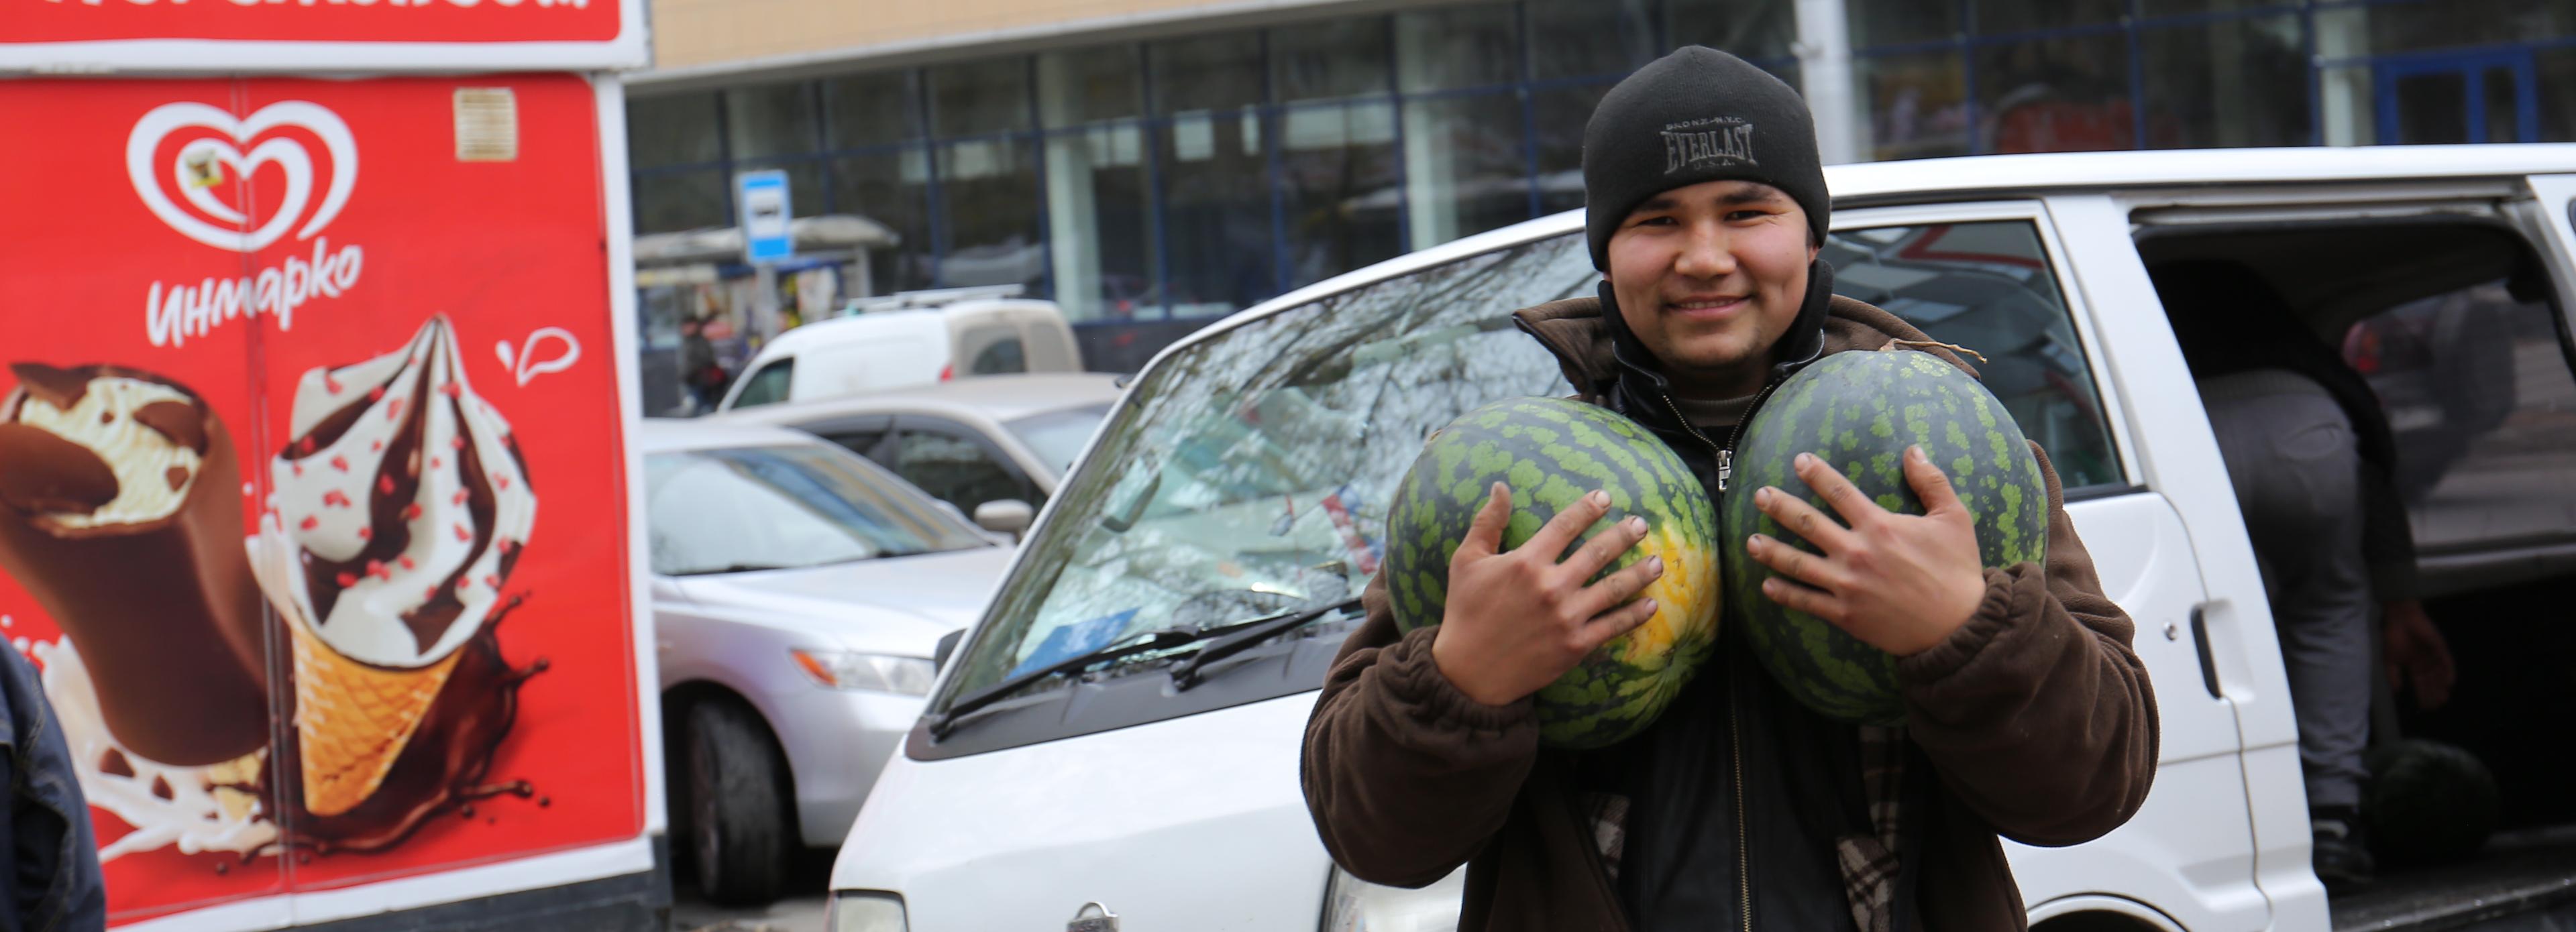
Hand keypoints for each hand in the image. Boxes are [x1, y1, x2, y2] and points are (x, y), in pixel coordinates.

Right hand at [1430, 483, 1665, 705]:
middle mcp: (1551, 586)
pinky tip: (1650, 604)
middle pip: (1598, 552)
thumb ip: (1486, 522)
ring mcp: (1567, 617)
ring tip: (1658, 561)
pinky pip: (1613, 626)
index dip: (1588, 508)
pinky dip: (1635, 614)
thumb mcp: (1466, 561)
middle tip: (1641, 524)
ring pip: (1614, 588)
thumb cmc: (1465, 612)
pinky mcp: (1575, 645)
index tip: (1606, 497)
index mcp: (1526, 562)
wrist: (1468, 673)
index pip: (1565, 525)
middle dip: (1624, 535)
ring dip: (1640, 572)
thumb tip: (1500, 486)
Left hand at [1743, 448, 1986, 656]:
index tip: (1798, 461)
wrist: (1960, 626)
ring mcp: (1847, 586)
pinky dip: (1784, 594)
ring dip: (1772, 551)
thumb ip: (1931, 481)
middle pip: (1807, 524)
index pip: (1839, 493)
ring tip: (1750, 541)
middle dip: (1780, 507)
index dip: (1816, 474)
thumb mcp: (1954, 518)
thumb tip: (1914, 450)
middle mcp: (1856, 553)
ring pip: (1798, 564)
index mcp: (1879, 526)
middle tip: (1759, 496)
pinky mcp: (1846, 615)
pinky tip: (1767, 585)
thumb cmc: (1958, 570)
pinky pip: (1807, 602)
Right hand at [2383, 598, 2454, 709]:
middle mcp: (2426, 663)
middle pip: (2432, 682)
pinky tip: (2449, 683)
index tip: (2425, 707)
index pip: (2420, 684)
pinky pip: (2447, 662)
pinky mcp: (2440, 648)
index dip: (2423, 695)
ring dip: (2442, 686)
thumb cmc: (2393, 637)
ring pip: (2440, 675)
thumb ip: (2393, 675)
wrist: (2399, 619)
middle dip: (2434, 694)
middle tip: (2436, 706)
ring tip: (2443, 698)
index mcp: (2414, 666)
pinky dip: (2449, 673)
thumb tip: (2397, 692)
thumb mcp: (2389, 660)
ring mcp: (2434, 656)